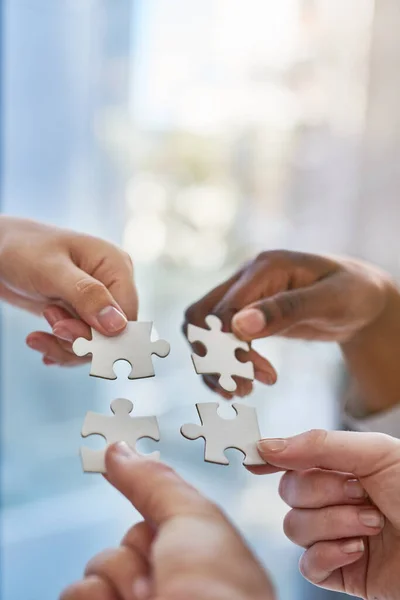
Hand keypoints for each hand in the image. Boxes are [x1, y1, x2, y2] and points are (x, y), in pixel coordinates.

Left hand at [0, 217, 137, 365]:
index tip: (66, 333)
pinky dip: (59, 347)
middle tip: (50, 322)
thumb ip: (86, 295)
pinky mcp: (81, 313)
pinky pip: (81, 342)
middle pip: (113, 334)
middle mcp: (112, 284)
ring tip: (41, 324)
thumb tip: (118, 326)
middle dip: (79, 338)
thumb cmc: (22, 249)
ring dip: (65, 344)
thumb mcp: (52, 270)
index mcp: (116, 266)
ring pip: (96, 343)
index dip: (103, 335)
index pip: (128, 315)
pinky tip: (40, 341)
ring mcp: (98, 300)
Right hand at [60, 443, 275, 599]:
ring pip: (98, 571)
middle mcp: (169, 586)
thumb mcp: (195, 519)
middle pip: (124, 544)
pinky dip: (92, 599)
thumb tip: (116, 449)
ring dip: (117, 578)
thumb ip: (154, 481)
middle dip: (135, 552)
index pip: (156, 520)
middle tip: (162, 573)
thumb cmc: (219, 588)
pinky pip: (75, 596)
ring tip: (149, 598)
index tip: (112, 461)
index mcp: (198, 561)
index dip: (140, 495)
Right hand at [183, 250, 395, 404]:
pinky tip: (241, 385)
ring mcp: (244, 295)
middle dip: (215, 357)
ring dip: (215, 365)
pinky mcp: (246, 315)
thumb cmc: (354, 293)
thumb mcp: (330, 300)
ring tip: (242, 392)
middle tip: (243, 388)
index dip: (232, 347)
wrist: (364, 298)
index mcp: (265, 267)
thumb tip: (239, 326)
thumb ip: (285, 309)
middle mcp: (247, 278)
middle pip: (201, 317)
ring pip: (203, 330)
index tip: (259, 376)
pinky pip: (218, 339)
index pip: (224, 309)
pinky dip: (222, 364)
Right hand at [256, 429, 399, 598]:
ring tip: (371, 523)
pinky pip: (308, 564)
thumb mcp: (376, 454)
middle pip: (289, 492)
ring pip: (295, 528)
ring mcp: (336, 536)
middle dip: (322, 492)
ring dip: (333, 523)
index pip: (295, 459)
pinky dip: (330, 554)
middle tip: (359, 492)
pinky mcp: (341, 572)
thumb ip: (320, 445)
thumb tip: (268, 445)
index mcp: (343, 468)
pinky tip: (359, 549)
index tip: (256, 458)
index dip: (273, 457)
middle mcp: (335, 500)